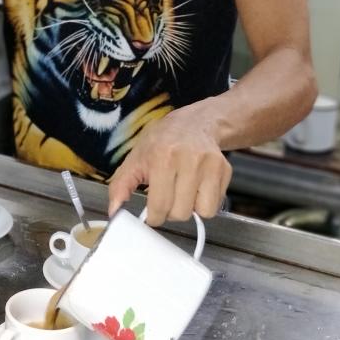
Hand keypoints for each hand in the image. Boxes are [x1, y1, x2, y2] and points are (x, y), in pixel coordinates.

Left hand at [107, 110, 231, 225]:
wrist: (194, 123)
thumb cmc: (161, 142)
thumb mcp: (135, 158)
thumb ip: (120, 186)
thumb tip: (114, 211)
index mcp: (162, 158)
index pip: (159, 207)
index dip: (154, 216)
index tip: (152, 211)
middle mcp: (189, 160)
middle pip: (180, 213)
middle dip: (171, 211)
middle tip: (168, 196)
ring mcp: (210, 165)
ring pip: (202, 212)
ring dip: (190, 208)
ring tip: (183, 192)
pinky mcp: (225, 170)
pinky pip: (216, 205)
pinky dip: (205, 203)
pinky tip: (197, 187)